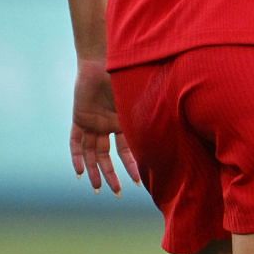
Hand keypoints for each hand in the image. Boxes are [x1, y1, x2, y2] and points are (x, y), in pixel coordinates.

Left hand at [70, 58, 139, 194]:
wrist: (104, 60)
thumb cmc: (127, 76)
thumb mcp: (140, 99)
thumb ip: (149, 114)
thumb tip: (176, 126)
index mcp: (125, 122)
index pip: (129, 149)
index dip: (133, 165)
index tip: (140, 182)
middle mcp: (109, 125)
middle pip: (109, 156)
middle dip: (113, 175)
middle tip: (116, 193)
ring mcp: (93, 123)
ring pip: (93, 153)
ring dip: (95, 171)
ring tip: (98, 189)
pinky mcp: (80, 118)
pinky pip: (76, 141)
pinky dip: (77, 156)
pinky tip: (80, 171)